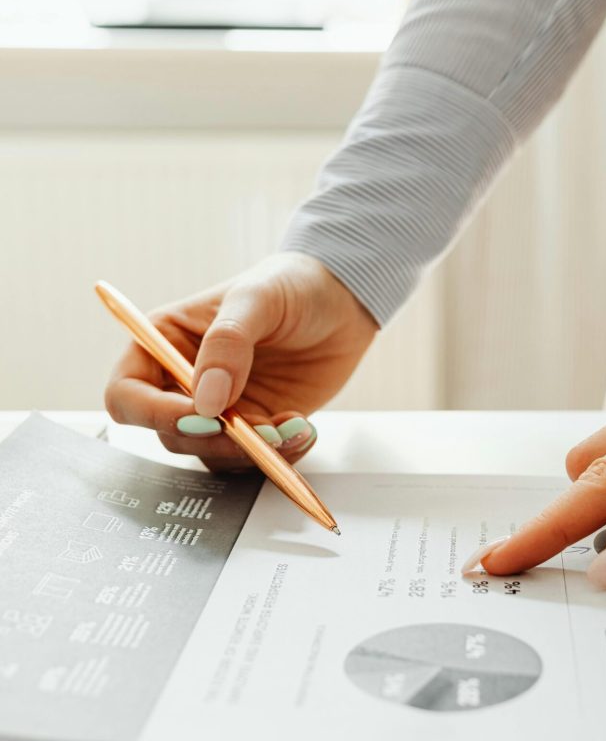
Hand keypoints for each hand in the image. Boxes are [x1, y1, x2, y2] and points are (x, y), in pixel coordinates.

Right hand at [105, 253, 377, 470]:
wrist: (343, 300)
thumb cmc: (292, 283)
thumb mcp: (258, 298)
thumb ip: (228, 342)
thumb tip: (205, 400)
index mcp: (165, 340)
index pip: (128, 393)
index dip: (153, 413)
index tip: (201, 417)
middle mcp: (184, 379)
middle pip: (169, 433)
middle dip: (213, 440)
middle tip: (257, 431)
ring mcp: (220, 406)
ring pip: (210, 453)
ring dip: (248, 452)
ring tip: (291, 429)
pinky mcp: (254, 423)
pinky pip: (250, 456)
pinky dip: (276, 455)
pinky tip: (302, 431)